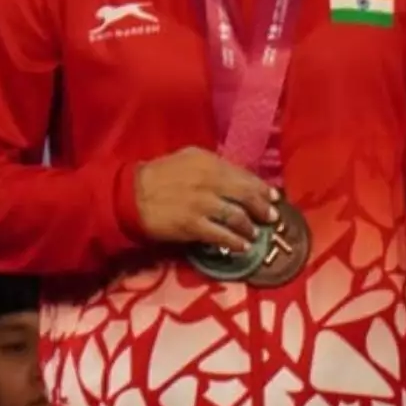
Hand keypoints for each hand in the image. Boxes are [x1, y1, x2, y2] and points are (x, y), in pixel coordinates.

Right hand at [134, 147, 280, 251]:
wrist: (132, 195)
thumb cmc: (159, 176)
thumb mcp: (187, 159)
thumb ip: (213, 166)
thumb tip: (237, 178)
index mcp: (208, 161)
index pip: (243, 175)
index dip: (261, 188)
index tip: (273, 197)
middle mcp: (209, 180)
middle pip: (246, 195)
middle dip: (263, 208)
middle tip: (272, 218)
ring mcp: (202, 204)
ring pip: (237, 217)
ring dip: (250, 227)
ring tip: (254, 234)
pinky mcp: (193, 225)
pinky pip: (221, 235)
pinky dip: (235, 242)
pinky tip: (242, 247)